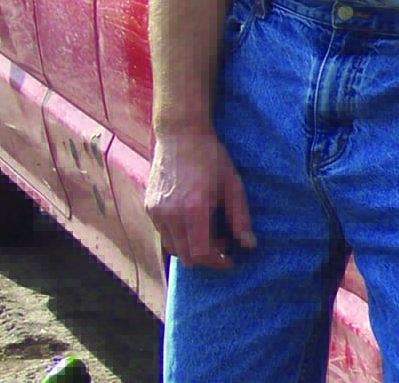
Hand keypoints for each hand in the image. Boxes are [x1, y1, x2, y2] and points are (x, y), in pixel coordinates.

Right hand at [145, 127, 254, 268]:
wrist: (180, 135)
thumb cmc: (211, 157)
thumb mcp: (232, 184)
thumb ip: (240, 217)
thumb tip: (249, 245)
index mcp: (193, 208)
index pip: (202, 252)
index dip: (217, 262)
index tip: (230, 260)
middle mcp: (170, 214)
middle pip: (186, 256)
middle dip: (206, 257)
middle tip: (222, 245)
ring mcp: (156, 212)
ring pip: (173, 248)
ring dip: (191, 249)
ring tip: (208, 232)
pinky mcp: (149, 208)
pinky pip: (163, 234)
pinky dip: (179, 237)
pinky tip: (193, 222)